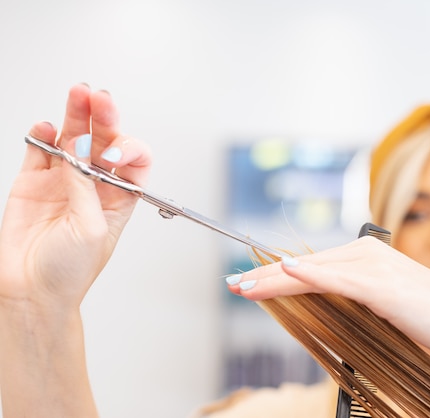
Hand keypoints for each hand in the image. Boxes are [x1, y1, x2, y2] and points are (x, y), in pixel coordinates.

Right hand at [0, 84, 151, 312]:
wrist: (29, 291)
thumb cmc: (69, 273)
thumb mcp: (92, 231)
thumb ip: (85, 189)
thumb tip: (78, 152)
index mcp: (119, 198)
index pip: (133, 161)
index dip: (128, 149)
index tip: (112, 153)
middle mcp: (94, 185)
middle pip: (103, 142)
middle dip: (103, 118)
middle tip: (98, 97)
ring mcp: (63, 181)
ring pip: (73, 139)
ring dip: (76, 115)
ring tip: (78, 93)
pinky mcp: (32, 181)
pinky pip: (40, 149)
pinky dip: (44, 134)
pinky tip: (48, 125)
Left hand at [229, 236, 429, 355]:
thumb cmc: (426, 318)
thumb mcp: (380, 305)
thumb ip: (351, 300)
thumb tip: (320, 306)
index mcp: (363, 258)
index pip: (310, 265)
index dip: (276, 275)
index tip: (248, 283)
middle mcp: (365, 255)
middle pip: (304, 265)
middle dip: (264, 275)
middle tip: (233, 284)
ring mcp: (373, 268)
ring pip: (313, 271)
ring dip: (275, 278)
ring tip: (243, 286)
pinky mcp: (382, 286)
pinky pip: (339, 279)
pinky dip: (312, 275)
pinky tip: (288, 272)